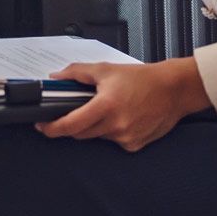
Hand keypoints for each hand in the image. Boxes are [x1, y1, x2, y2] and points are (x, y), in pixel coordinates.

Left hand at [37, 58, 209, 151]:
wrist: (174, 89)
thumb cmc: (143, 79)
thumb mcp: (106, 70)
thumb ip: (77, 73)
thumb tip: (56, 78)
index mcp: (105, 106)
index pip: (70, 125)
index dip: (51, 128)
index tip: (42, 125)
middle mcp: (115, 125)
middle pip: (80, 133)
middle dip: (74, 123)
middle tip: (77, 110)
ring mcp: (125, 137)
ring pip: (96, 137)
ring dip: (94, 126)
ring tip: (107, 109)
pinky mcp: (135, 145)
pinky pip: (113, 141)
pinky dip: (111, 132)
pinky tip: (122, 117)